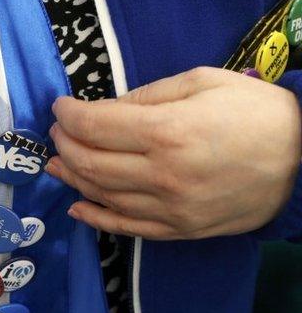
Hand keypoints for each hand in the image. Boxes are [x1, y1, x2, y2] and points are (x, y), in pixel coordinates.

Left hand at [46, 67, 301, 239]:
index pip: (95, 126)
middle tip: (59, 132)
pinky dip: (96, 218)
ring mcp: (170, 209)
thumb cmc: (254, 111)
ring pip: (103, 196)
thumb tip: (102, 110)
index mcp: (168, 132)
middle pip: (91, 163)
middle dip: (65, 144)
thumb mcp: (201, 82)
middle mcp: (163, 175)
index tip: (60, 107)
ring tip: (58, 163)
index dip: (68, 115)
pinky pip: (127, 228)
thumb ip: (146, 97)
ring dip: (73, 178)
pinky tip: (77, 207)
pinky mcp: (180, 230)